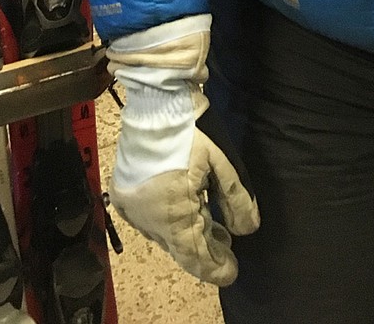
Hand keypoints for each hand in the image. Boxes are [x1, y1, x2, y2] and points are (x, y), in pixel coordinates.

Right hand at [107, 19, 258, 285]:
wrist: (154, 100)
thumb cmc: (190, 129)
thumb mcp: (220, 163)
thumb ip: (236, 199)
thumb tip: (248, 229)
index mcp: (171, 214)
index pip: (195, 255)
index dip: (215, 267)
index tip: (232, 272)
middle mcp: (148, 219)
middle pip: (179, 246)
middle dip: (205, 251)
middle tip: (227, 255)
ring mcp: (134, 208)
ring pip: (166, 234)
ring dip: (189, 236)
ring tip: (215, 234)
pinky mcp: (125, 196)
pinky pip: (152, 220)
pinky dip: (172, 222)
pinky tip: (192, 216)